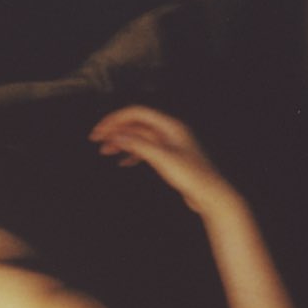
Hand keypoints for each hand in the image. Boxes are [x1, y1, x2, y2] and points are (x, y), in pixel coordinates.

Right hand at [88, 105, 236, 210]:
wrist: (210, 195)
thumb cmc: (193, 176)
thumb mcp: (162, 158)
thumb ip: (138, 144)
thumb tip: (117, 134)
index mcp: (170, 126)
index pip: (136, 113)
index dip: (116, 119)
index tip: (100, 129)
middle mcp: (170, 132)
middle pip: (136, 124)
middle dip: (116, 130)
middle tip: (97, 139)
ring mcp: (170, 145)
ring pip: (139, 138)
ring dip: (122, 142)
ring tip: (105, 151)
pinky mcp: (170, 158)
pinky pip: (146, 150)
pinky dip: (132, 153)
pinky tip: (123, 161)